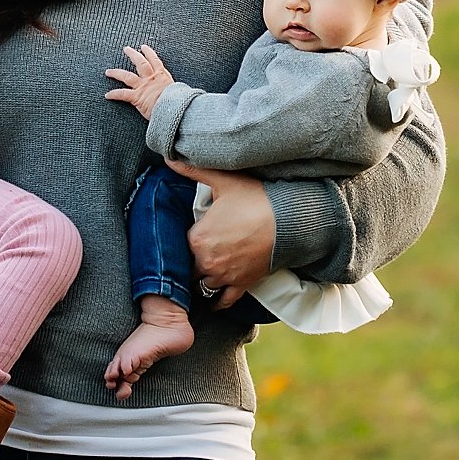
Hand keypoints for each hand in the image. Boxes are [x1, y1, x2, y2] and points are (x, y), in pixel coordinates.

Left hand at [104, 43, 174, 119]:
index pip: (155, 60)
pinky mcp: (137, 97)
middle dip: (132, 55)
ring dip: (116, 73)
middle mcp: (151, 78)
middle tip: (126, 49)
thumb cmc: (179, 102)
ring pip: (127, 76)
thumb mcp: (180, 92)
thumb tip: (181, 94)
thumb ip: (176, 90)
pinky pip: (122, 94)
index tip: (143, 47)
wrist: (175, 108)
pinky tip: (107, 95)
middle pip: (140, 63)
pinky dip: (114, 94)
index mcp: (162, 76)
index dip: (148, 53)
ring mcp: (143, 86)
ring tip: (109, 71)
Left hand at [166, 158, 273, 305]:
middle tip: (191, 257)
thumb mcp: (223, 181)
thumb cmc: (255, 199)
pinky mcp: (242, 284)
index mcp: (197, 239)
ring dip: (201, 281)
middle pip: (188, 270)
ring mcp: (225, 276)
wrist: (289, 221)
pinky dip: (217, 302)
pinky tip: (213, 301)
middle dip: (189, 263)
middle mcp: (207, 262)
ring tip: (199, 276)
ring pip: (203, 286)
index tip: (186, 238)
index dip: (182, 242)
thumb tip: (169, 157)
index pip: (178, 247)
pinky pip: (224, 301)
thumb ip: (192, 171)